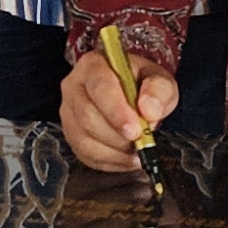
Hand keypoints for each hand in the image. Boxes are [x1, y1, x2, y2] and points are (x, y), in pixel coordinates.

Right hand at [59, 40, 175, 169]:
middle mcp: (74, 87)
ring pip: (84, 141)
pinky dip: (110, 162)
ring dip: (115, 153)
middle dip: (118, 137)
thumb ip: (159, 90)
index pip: (100, 88)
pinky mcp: (71, 136)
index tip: (136, 130)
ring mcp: (69, 113)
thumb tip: (149, 111)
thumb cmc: (142, 84)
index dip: (117, 112)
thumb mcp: (159, 79)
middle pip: (88, 117)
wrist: (131, 93)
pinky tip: (127, 158)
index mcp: (93, 65)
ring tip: (138, 152)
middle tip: (141, 142)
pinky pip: (85, 156)